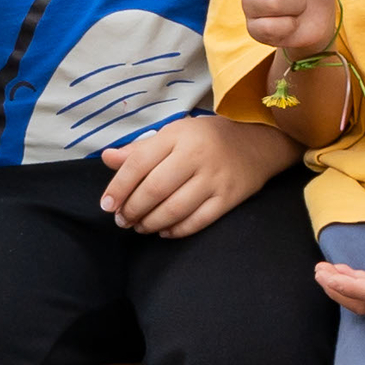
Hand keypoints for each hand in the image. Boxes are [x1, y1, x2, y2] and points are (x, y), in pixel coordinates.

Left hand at [95, 114, 290, 237]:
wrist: (257, 141)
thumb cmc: (206, 138)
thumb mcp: (173, 134)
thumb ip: (140, 149)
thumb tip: (107, 158)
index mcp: (178, 136)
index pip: (139, 163)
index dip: (118, 187)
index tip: (107, 205)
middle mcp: (196, 156)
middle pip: (155, 189)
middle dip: (133, 209)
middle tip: (122, 220)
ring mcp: (215, 178)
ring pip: (175, 209)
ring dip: (151, 223)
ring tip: (140, 226)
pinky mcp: (229, 197)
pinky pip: (198, 221)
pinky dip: (177, 230)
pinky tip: (164, 231)